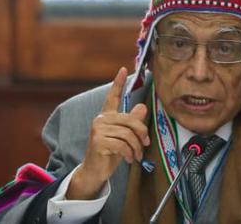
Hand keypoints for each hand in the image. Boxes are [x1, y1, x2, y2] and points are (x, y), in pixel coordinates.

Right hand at [67, 67, 149, 199]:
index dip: (118, 83)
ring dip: (136, 148)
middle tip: (145, 144)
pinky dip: (130, 154)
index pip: (112, 97)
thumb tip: (143, 107)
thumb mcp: (124, 137)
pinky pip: (123, 145)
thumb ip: (132, 122)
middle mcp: (101, 119)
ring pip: (128, 135)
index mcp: (107, 116)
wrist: (95, 171)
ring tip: (136, 156)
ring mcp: (98, 130)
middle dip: (141, 134)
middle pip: (130, 121)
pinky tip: (129, 159)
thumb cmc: (110, 153)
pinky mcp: (99, 142)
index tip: (123, 69)